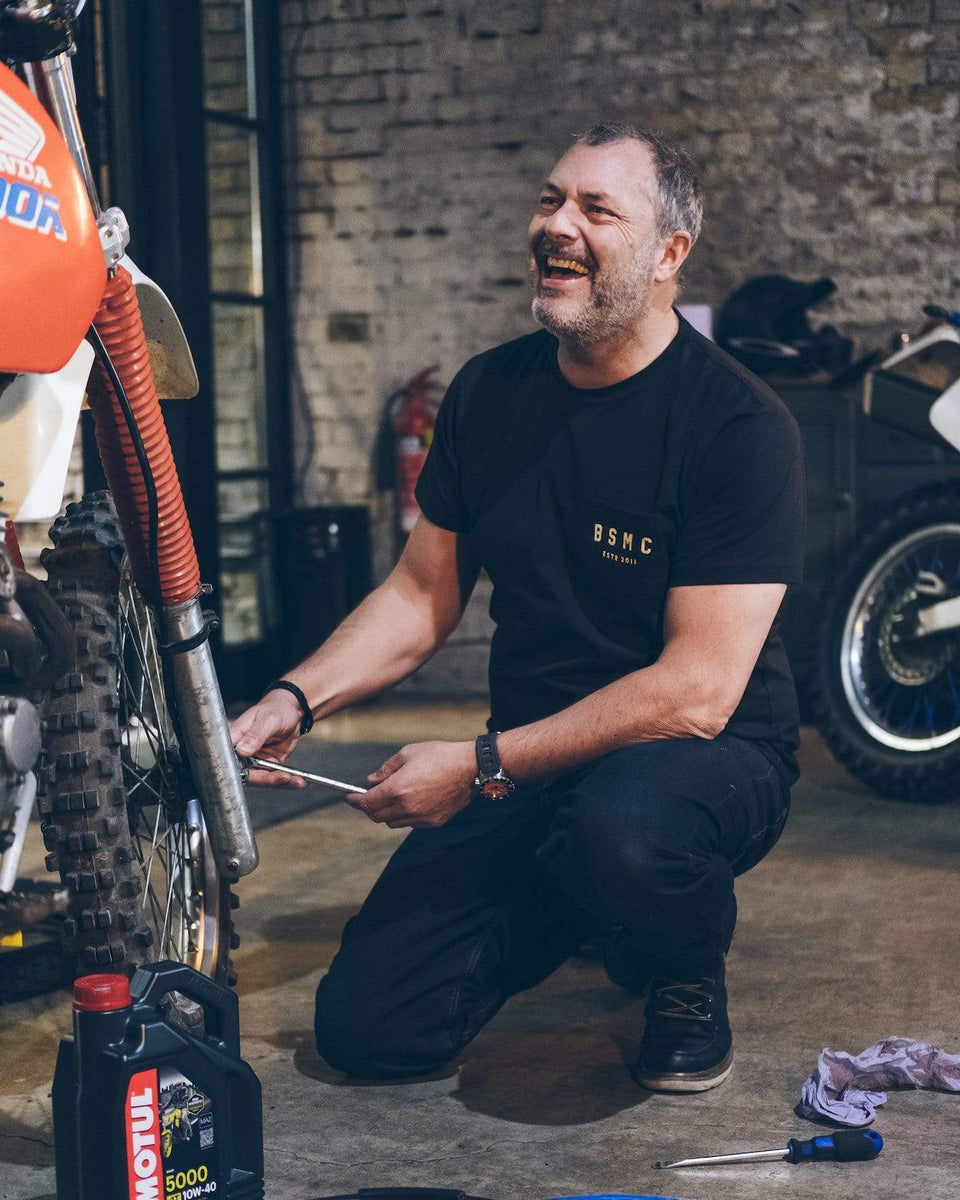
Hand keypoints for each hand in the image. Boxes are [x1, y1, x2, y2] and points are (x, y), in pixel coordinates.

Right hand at [229, 691, 305, 787]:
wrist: (292, 711)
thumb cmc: (276, 709)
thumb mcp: (268, 719)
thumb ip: (255, 735)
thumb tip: (242, 750)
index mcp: (235, 738)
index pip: (227, 758)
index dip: (234, 771)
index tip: (251, 776)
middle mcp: (241, 752)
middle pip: (245, 773)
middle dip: (264, 779)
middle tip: (282, 778)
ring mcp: (254, 760)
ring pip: (260, 778)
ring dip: (277, 782)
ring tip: (294, 780)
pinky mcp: (267, 764)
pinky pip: (273, 777)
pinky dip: (285, 781)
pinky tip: (297, 781)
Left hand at [349, 740, 475, 828]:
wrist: (470, 768)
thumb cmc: (439, 755)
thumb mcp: (408, 754)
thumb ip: (386, 769)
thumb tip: (371, 780)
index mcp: (398, 789)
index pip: (367, 802)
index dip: (355, 800)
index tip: (349, 797)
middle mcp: (407, 807)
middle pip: (377, 816)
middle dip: (368, 807)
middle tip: (367, 797)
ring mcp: (421, 817)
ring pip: (392, 823)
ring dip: (386, 813)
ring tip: (391, 798)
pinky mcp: (433, 822)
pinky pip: (410, 823)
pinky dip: (404, 816)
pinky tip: (410, 802)